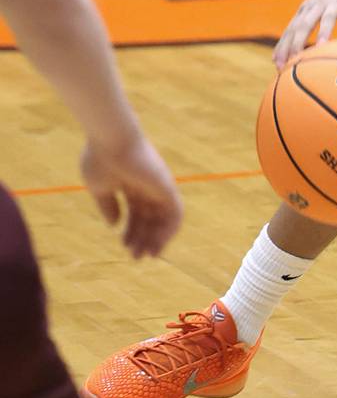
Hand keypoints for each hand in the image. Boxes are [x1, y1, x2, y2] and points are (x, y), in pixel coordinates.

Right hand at [81, 135, 182, 258]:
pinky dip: (170, 230)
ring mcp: (159, 186)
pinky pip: (176, 213)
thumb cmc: (101, 159)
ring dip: (157, 238)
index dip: (131, 230)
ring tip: (147, 255)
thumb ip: (108, 206)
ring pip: (163, 218)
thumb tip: (114, 225)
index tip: (124, 245)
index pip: (136, 212)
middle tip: (136, 257)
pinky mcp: (167, 187)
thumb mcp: (100, 187)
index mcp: (131, 185)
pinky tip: (159, 244)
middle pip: (150, 218)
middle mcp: (148, 186)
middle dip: (144, 238)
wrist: (111, 140)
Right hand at [273, 0, 336, 70]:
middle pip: (303, 24)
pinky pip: (289, 27)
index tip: (319, 49)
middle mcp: (320, 3)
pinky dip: (283, 42)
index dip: (323, 32)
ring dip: (284, 47)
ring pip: (292, 27)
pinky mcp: (303, 9)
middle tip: (292, 66)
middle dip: (296, 45)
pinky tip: (276, 60)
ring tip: (280, 68)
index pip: (328, 18)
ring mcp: (308, 5)